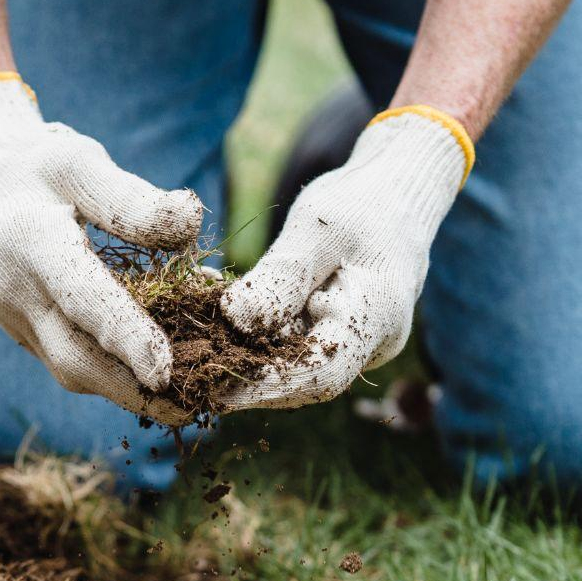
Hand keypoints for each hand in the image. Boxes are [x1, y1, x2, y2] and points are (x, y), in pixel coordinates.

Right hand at [0, 73, 205, 422]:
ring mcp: (13, 320)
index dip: (124, 337)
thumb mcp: (83, 162)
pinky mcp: (23, 335)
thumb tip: (190, 224)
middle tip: (191, 406)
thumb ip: (132, 198)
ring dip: (125, 389)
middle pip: (72, 358)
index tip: (165, 371)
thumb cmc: (43, 169)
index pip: (81, 298)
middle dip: (130, 390)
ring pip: (70, 371)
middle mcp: (13, 291)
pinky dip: (111, 373)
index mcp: (29, 239)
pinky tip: (153, 374)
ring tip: (183, 396)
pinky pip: (68, 362)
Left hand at [219, 106, 471, 410]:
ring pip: (292, 362)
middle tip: (187, 372)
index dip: (266, 389)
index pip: (320, 375)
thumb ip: (280, 276)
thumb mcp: (318, 228)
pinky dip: (252, 333)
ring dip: (242, 354)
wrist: (394, 189)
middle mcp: (370, 342)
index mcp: (377, 318)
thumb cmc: (363, 200)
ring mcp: (352, 340)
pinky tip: (210, 315)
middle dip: (245, 377)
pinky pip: (290, 342)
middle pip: (302, 379)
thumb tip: (233, 321)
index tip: (214, 391)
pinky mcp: (331, 330)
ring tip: (190, 342)